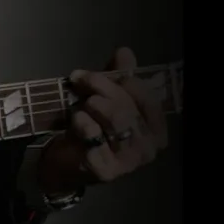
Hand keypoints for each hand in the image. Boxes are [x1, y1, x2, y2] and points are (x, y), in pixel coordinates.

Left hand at [38, 47, 168, 194]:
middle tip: (79, 81)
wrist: (66, 161)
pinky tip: (76, 123)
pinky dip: (83, 125)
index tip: (93, 74)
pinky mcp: (107, 171)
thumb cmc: (93, 127)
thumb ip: (117, 77)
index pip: (147, 97)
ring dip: (91, 107)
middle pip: (127, 108)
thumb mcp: (105, 98)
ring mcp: (130, 162)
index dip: (121, 81)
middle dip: (100, 89)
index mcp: (156, 127)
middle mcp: (149, 146)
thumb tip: (125, 52)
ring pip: (114, 122)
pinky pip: (94, 139)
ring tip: (78, 105)